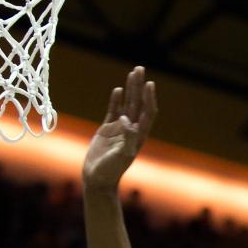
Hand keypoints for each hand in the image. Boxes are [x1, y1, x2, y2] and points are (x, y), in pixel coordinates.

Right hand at [83, 67, 156, 193]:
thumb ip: (127, 138)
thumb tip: (128, 121)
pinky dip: (116, 100)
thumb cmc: (111, 170)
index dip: (149, 98)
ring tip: (132, 73)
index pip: (148, 112)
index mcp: (139, 135)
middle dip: (140, 86)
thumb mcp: (122, 155)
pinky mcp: (107, 129)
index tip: (149, 84)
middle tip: (140, 69)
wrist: (97, 178)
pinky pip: (113, 110)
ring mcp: (119, 128)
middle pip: (138, 103)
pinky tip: (118, 90)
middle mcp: (131, 129)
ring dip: (130, 89)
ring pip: (127, 104)